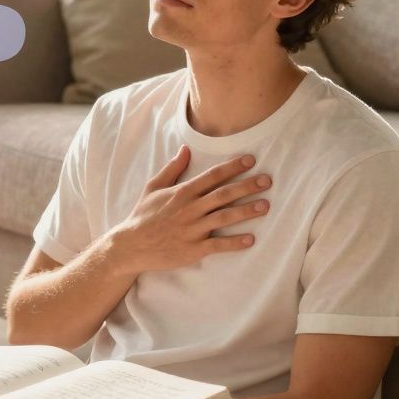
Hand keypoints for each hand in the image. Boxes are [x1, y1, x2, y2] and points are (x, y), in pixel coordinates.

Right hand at [106, 145, 271, 275]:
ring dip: (246, 212)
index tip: (251, 160)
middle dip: (247, 186)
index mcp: (182, 192)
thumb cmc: (143, 215)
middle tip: (267, 181)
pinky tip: (251, 239)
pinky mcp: (193, 249)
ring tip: (265, 206)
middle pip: (224, 195)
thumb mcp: (153, 187)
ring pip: (224, 217)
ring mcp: (192, 229)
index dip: (233, 167)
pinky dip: (234, 243)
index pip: (212, 176)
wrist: (131, 245)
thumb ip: (172, 169)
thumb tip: (185, 150)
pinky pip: (217, 245)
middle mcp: (190, 209)